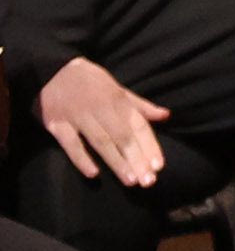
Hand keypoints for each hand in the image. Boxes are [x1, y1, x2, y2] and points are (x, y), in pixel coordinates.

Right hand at [36, 57, 164, 187]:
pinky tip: (93, 173)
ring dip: (116, 162)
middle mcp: (100, 109)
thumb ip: (140, 105)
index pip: (138, 126)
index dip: (149, 146)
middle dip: (137, 159)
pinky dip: (81, 158)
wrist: (51, 69)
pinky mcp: (56, 123)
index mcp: (118, 100)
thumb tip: (166, 115)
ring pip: (100, 141)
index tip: (159, 166)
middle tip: (148, 181)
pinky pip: (70, 143)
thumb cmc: (90, 82)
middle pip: (122, 137)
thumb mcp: (117, 88)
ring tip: (130, 180)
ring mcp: (77, 116)